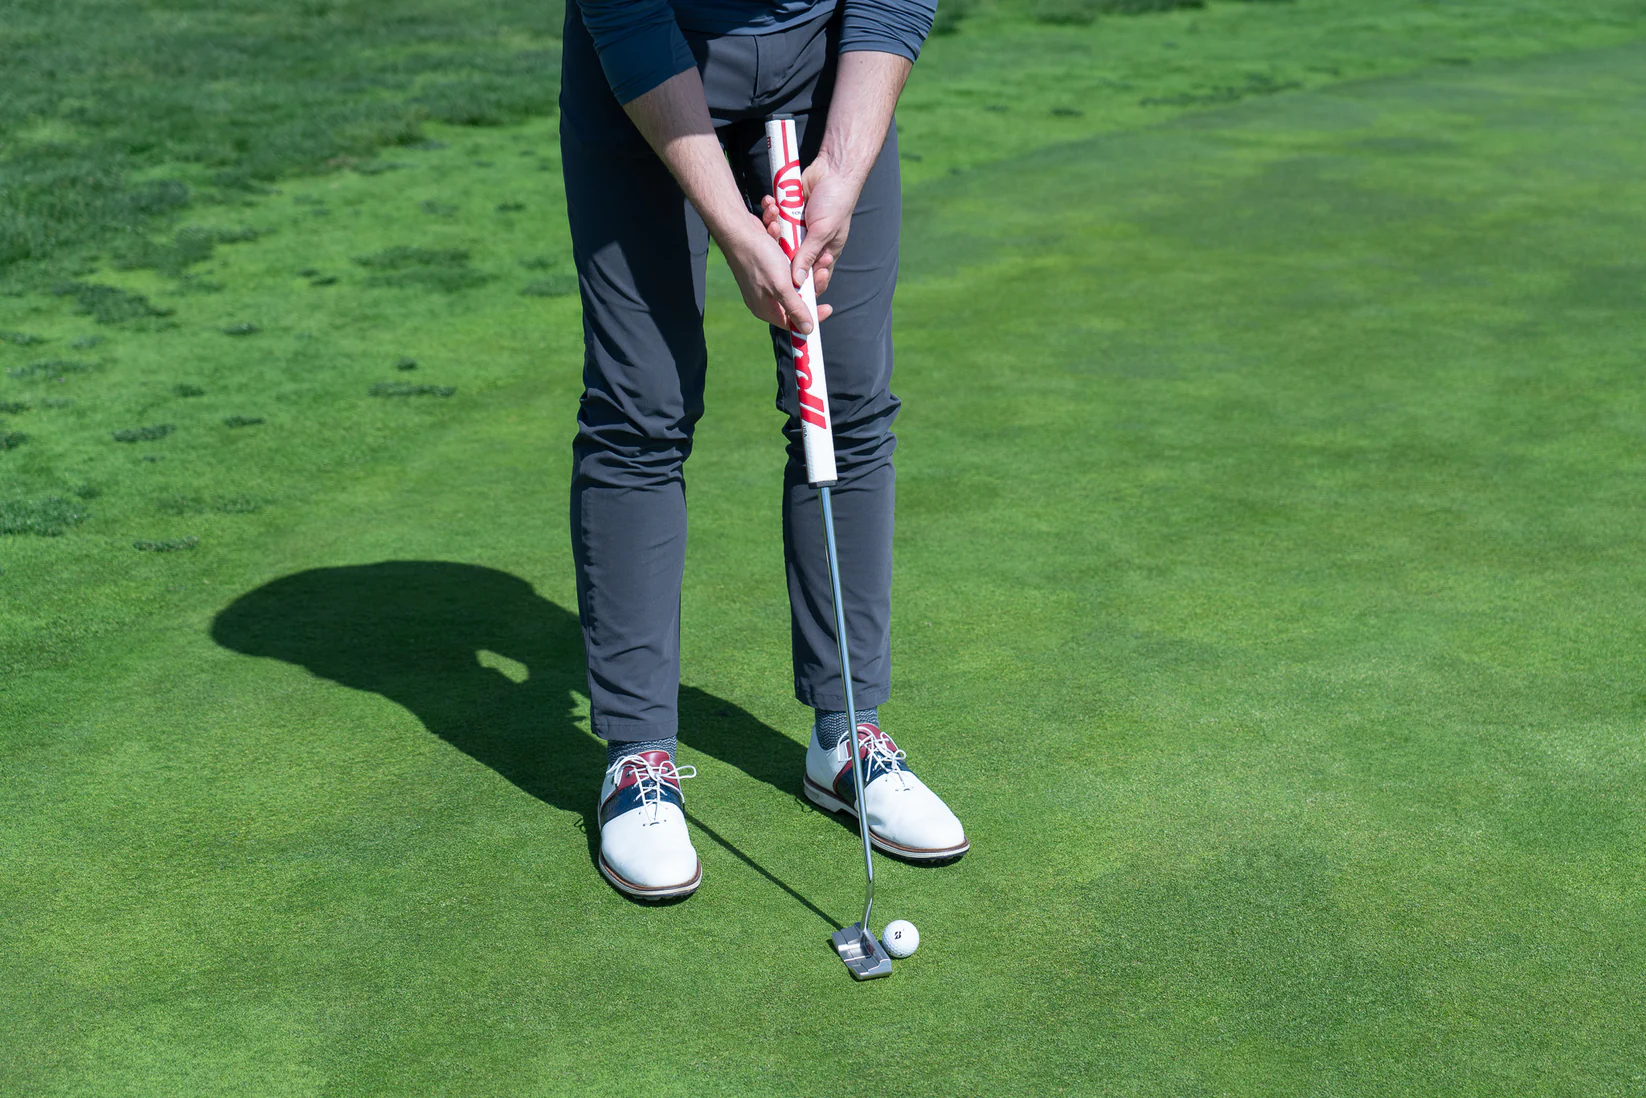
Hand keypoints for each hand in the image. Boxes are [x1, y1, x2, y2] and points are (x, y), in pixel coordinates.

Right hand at [721, 215, 832, 332]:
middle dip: (811, 283)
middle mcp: (765, 297)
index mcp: (766, 308)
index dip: (812, 316)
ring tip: (813, 253)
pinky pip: (784, 263)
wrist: (738, 228)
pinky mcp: (766, 264)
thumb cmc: (758, 257)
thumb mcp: (781, 286)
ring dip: (803, 265)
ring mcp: (765, 280)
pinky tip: (787, 242)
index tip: (829, 307)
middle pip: (796, 298)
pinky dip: (789, 253)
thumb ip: (795, 308)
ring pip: (793, 279)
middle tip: (822, 270)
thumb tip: (807, 330)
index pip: (793, 321)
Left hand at [760, 154, 861, 297]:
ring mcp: (798, 228)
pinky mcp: (788, 213)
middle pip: (789, 259)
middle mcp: (811, 243)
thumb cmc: (836, 203)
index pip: (813, 277)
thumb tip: (796, 282)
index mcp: (825, 251)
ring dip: (772, 226)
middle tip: (778, 237)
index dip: (803, 283)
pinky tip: (769, 202)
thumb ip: (808, 255)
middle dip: (780, 249)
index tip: (791, 281)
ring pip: (778, 238)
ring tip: (774, 214)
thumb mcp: (823, 232)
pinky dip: (770, 209)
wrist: (832, 170)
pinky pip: (774, 218)